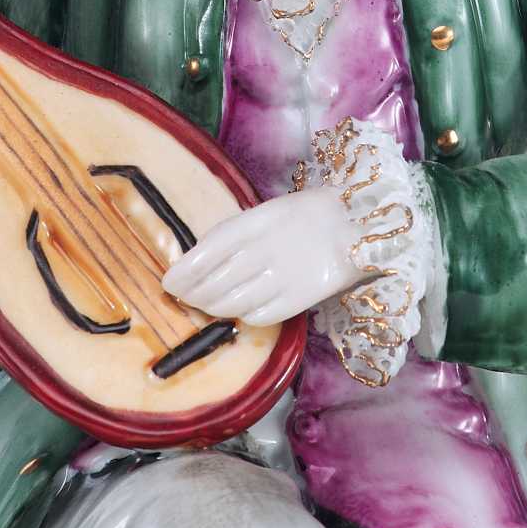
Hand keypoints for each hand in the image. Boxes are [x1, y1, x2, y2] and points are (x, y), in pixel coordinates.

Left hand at [161, 189, 361, 326]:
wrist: (358, 225)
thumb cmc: (307, 214)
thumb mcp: (267, 211)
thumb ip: (234, 233)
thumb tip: (197, 259)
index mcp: (255, 222)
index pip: (207, 253)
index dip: (184, 272)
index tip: (168, 282)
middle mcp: (265, 250)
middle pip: (214, 283)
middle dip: (192, 294)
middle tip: (183, 297)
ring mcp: (282, 277)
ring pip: (231, 304)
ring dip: (212, 308)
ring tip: (205, 306)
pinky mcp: (299, 299)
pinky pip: (258, 316)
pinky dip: (242, 316)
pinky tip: (239, 310)